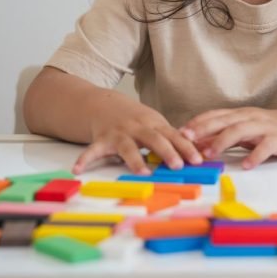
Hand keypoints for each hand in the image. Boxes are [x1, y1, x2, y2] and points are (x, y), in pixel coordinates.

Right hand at [74, 104, 201, 174]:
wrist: (105, 105)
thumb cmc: (137, 119)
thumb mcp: (156, 124)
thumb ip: (171, 138)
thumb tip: (196, 153)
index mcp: (155, 124)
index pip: (174, 136)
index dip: (186, 147)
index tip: (198, 160)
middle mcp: (138, 128)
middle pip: (155, 139)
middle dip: (167, 152)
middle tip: (178, 165)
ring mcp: (119, 133)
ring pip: (128, 147)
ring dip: (135, 160)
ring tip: (143, 172)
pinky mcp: (101, 139)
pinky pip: (92, 150)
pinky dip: (84, 160)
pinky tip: (78, 170)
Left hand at [181, 107, 276, 169]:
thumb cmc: (271, 129)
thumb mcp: (246, 130)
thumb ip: (224, 136)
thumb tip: (198, 145)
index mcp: (241, 114)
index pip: (216, 115)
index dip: (198, 123)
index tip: (179, 133)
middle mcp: (251, 117)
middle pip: (225, 120)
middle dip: (204, 129)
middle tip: (187, 141)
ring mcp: (265, 127)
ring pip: (241, 130)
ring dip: (223, 141)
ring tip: (210, 154)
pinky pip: (266, 146)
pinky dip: (256, 155)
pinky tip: (247, 165)